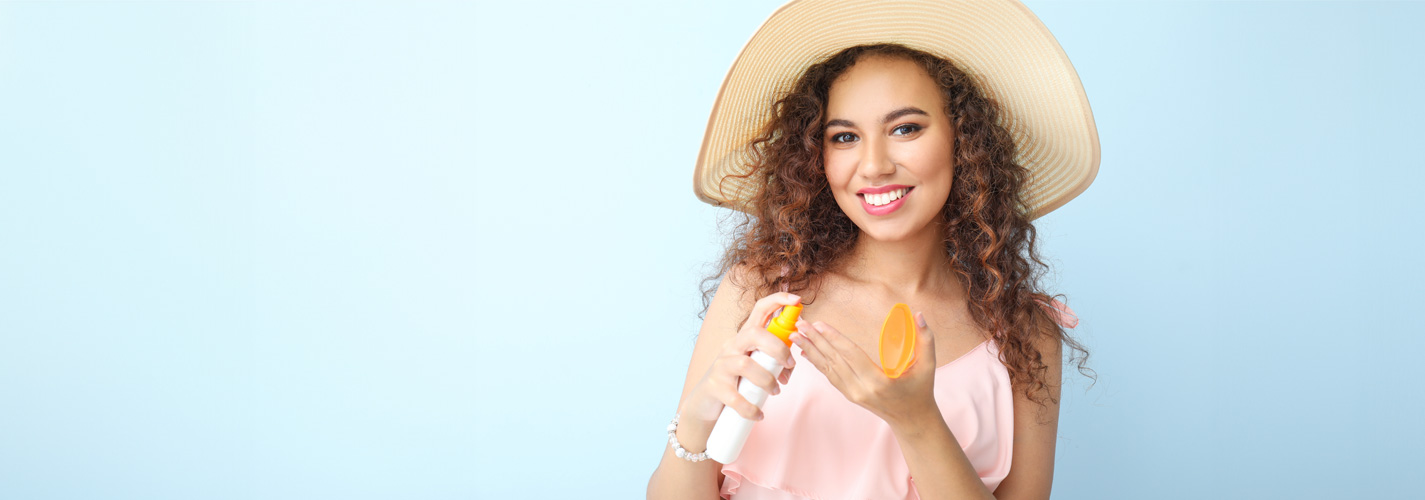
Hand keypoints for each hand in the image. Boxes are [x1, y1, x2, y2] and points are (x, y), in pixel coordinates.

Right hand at [681, 292, 799, 425]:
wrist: (705, 404)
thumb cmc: (737, 381)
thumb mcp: (756, 366)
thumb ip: (774, 361)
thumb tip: (792, 363)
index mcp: (745, 337)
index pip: (760, 309)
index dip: (778, 301)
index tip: (797, 300)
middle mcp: (731, 346)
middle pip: (755, 334)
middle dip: (778, 348)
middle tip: (789, 365)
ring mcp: (721, 366)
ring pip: (746, 365)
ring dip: (767, 380)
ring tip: (775, 391)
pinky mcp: (715, 387)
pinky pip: (736, 397)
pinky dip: (751, 408)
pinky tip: (758, 413)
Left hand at [790, 311, 936, 425]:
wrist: (912, 419)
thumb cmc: (921, 389)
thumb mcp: (928, 365)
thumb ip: (926, 339)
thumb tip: (919, 314)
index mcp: (878, 381)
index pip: (851, 356)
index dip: (834, 339)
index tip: (819, 324)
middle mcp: (861, 389)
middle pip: (834, 361)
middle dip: (815, 341)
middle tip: (800, 324)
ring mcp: (853, 394)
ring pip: (828, 369)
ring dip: (811, 351)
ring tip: (796, 335)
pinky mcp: (849, 395)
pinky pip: (830, 376)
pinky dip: (817, 363)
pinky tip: (807, 351)